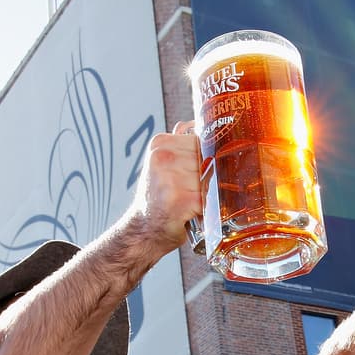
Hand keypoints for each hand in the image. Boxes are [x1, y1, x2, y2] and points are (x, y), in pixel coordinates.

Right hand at [126, 122, 202, 253]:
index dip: (210, 156)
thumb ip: (179, 143)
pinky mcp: (179, 200)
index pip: (202, 140)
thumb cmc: (159, 198)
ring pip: (211, 178)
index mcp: (160, 144)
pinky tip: (198, 212)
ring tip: (197, 200)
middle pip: (209, 159)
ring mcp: (170, 178)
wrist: (143, 230)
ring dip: (211, 192)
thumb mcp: (162, 163)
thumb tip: (198, 125)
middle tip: (200, 190)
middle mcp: (163, 158)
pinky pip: (209, 198)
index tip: (207, 168)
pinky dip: (209, 207)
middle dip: (211, 176)